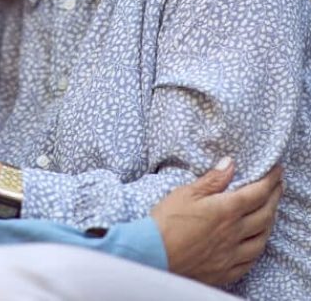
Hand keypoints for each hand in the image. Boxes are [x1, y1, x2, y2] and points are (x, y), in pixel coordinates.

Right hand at [151, 160, 281, 285]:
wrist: (155, 254)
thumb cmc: (167, 221)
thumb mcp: (186, 193)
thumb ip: (212, 180)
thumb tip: (230, 163)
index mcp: (226, 210)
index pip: (257, 193)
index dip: (270, 181)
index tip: (276, 171)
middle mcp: (234, 232)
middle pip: (264, 214)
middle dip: (274, 198)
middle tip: (278, 186)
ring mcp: (232, 253)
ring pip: (262, 238)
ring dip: (270, 223)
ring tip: (270, 212)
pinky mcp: (225, 270)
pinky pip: (251, 260)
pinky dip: (258, 248)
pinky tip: (256, 243)